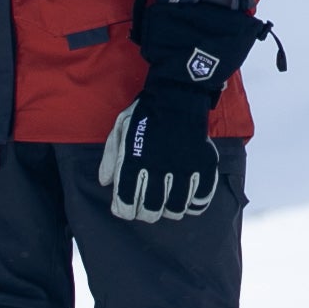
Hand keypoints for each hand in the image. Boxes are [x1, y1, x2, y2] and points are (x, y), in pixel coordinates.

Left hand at [98, 85, 216, 222]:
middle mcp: (158, 169)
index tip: (127, 209)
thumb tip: (105, 183)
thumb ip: (111, 158)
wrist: (177, 94)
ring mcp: (183, 168)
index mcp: (134, 162)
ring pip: (175, 209)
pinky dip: (194, 204)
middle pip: (151, 211)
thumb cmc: (145, 114)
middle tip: (148, 207)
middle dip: (146, 213)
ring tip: (167, 202)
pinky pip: (200, 198)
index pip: (127, 203)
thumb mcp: (120, 130)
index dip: (125, 211)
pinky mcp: (203, 165)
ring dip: (169, 210)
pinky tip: (188, 198)